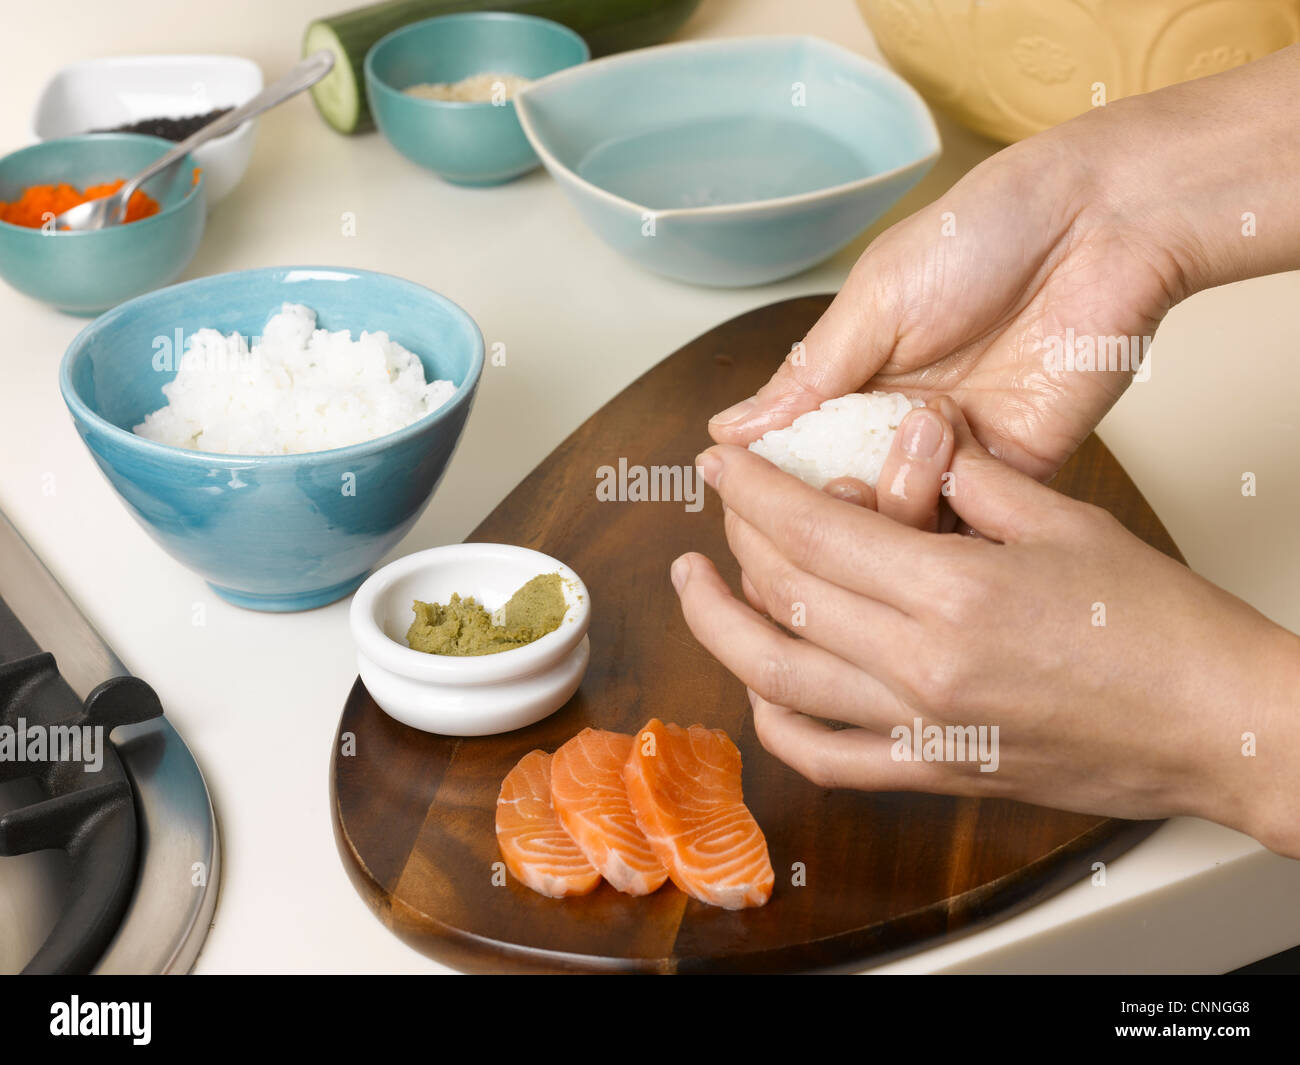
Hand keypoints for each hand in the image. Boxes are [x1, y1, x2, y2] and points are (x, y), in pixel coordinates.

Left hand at [674, 398, 1299, 857]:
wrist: (1216, 726)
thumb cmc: (1162, 630)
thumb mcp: (1065, 522)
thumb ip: (975, 483)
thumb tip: (916, 452)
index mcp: (954, 594)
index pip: (814, 531)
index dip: (753, 490)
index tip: (720, 463)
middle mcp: (921, 668)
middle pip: (784, 597)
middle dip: (733, 542)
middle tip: (716, 510)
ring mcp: (921, 729)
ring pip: (779, 681)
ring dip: (720, 629)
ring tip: (696, 587)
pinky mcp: (933, 771)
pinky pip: (825, 757)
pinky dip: (775, 721)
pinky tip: (758, 687)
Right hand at [709, 46, 1299, 480]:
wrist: (1098, 221)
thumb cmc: (981, 232)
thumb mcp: (873, 300)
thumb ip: (807, 377)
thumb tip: (730, 432)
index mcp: (852, 384)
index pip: (792, 459)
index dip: (768, 486)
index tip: (746, 494)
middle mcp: (895, 428)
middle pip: (842, 505)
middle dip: (830, 505)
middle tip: (841, 477)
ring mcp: (954, 454)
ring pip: (899, 526)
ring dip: (894, 495)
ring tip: (921, 426)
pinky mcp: (1015, 470)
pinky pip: (966, 523)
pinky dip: (948, 504)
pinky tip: (949, 451)